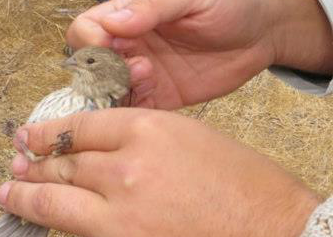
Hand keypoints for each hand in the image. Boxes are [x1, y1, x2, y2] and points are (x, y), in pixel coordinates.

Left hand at [0, 109, 319, 236]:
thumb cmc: (251, 195)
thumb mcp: (195, 142)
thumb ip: (141, 141)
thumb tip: (95, 152)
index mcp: (149, 132)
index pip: (79, 126)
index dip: (46, 132)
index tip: (29, 138)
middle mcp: (126, 173)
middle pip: (59, 166)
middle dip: (31, 168)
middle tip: (15, 171)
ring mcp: (120, 225)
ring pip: (51, 208)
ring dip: (28, 203)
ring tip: (14, 199)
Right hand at [67, 0, 332, 108]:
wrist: (263, 32)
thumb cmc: (230, 3)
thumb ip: (153, 8)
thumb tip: (115, 22)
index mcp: (129, 16)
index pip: (87, 30)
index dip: (90, 41)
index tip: (108, 47)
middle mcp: (129, 47)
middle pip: (91, 67)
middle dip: (103, 72)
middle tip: (133, 68)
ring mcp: (142, 75)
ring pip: (108, 93)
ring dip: (118, 93)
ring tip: (149, 77)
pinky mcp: (159, 98)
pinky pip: (135, 110)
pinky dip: (135, 111)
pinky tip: (156, 97)